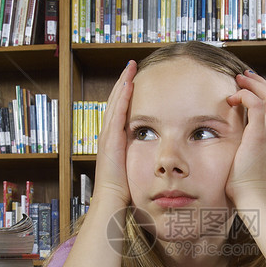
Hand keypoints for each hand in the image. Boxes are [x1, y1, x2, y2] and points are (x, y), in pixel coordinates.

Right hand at [94, 60, 136, 205]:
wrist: (112, 200)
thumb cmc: (125, 190)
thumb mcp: (135, 168)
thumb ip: (144, 158)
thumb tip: (158, 153)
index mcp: (115, 140)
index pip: (121, 111)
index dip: (126, 94)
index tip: (134, 80)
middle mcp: (108, 135)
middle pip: (116, 102)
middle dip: (123, 83)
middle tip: (131, 66)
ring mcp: (108, 136)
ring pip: (115, 103)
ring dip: (122, 84)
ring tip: (130, 68)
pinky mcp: (111, 140)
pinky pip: (117, 114)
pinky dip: (122, 98)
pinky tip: (128, 84)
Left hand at [224, 70, 265, 205]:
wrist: (254, 198)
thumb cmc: (253, 188)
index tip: (252, 89)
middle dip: (261, 83)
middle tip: (245, 77)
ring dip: (254, 84)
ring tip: (239, 80)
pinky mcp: (259, 135)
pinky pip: (258, 104)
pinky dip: (247, 95)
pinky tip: (234, 97)